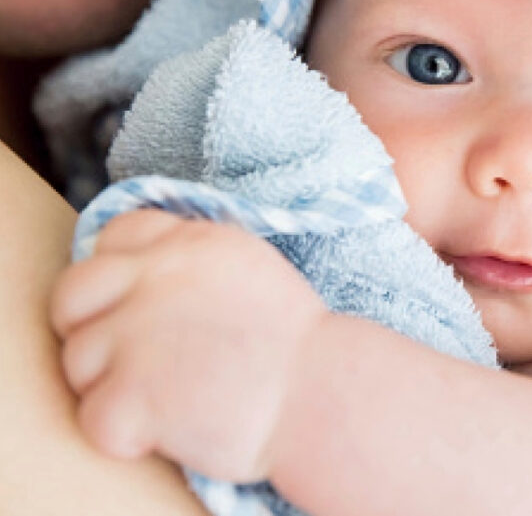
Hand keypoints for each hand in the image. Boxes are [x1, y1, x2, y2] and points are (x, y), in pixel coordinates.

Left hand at [50, 210, 327, 481]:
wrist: (322, 396)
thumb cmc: (296, 344)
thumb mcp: (250, 268)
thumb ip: (191, 260)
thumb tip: (145, 268)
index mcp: (188, 242)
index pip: (113, 235)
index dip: (118, 275)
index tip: (142, 305)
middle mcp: (154, 277)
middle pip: (71, 294)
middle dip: (92, 327)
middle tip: (135, 359)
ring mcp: (135, 335)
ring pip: (77, 362)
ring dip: (112, 386)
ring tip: (168, 398)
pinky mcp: (129, 395)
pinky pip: (91, 418)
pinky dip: (124, 433)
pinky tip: (168, 429)